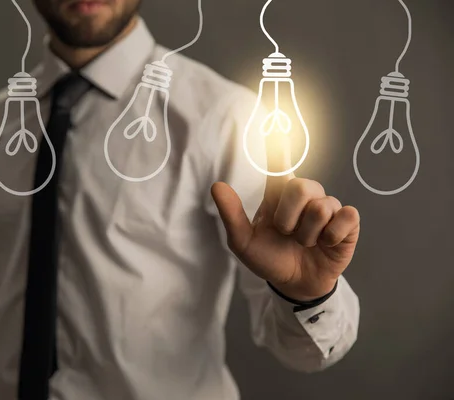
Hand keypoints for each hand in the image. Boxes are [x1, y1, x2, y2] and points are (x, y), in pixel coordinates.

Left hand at [211, 134, 360, 301]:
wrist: (293, 285)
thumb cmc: (269, 258)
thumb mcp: (243, 242)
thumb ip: (232, 215)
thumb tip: (217, 185)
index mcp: (278, 196)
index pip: (280, 162)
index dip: (280, 140)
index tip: (279, 114)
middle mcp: (305, 196)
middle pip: (301, 186)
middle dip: (289, 217)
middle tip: (287, 233)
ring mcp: (328, 208)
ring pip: (321, 207)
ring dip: (307, 234)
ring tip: (304, 243)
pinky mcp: (347, 223)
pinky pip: (345, 217)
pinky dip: (331, 236)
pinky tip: (326, 243)